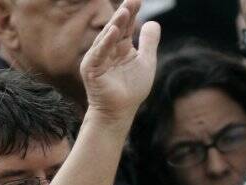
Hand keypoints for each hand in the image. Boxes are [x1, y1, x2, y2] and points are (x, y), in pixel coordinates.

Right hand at [80, 0, 159, 119]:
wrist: (120, 112)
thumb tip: (154, 22)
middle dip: (124, 14)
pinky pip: (99, 53)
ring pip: (107, 38)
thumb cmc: (131, 90)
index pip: (126, 26)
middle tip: (132, 0)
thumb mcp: (145, 62)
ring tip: (125, 11)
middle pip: (116, 28)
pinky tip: (115, 31)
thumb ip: (149, 43)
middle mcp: (107, 49)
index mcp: (120, 46)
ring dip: (116, 24)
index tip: (138, 0)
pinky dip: (106, 42)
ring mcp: (97, 58)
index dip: (132, 13)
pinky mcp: (92, 69)